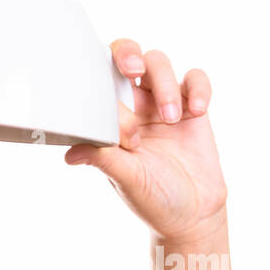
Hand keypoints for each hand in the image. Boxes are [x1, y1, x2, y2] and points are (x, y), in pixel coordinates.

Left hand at [64, 39, 227, 243]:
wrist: (192, 215)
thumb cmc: (153, 199)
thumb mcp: (126, 179)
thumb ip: (103, 159)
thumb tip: (71, 153)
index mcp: (111, 122)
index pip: (99, 84)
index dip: (103, 82)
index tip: (116, 109)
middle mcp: (134, 108)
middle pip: (128, 58)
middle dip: (128, 54)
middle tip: (133, 70)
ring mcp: (164, 104)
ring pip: (160, 64)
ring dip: (165, 85)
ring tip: (172, 118)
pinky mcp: (194, 107)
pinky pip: (195, 78)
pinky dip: (198, 88)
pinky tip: (196, 111)